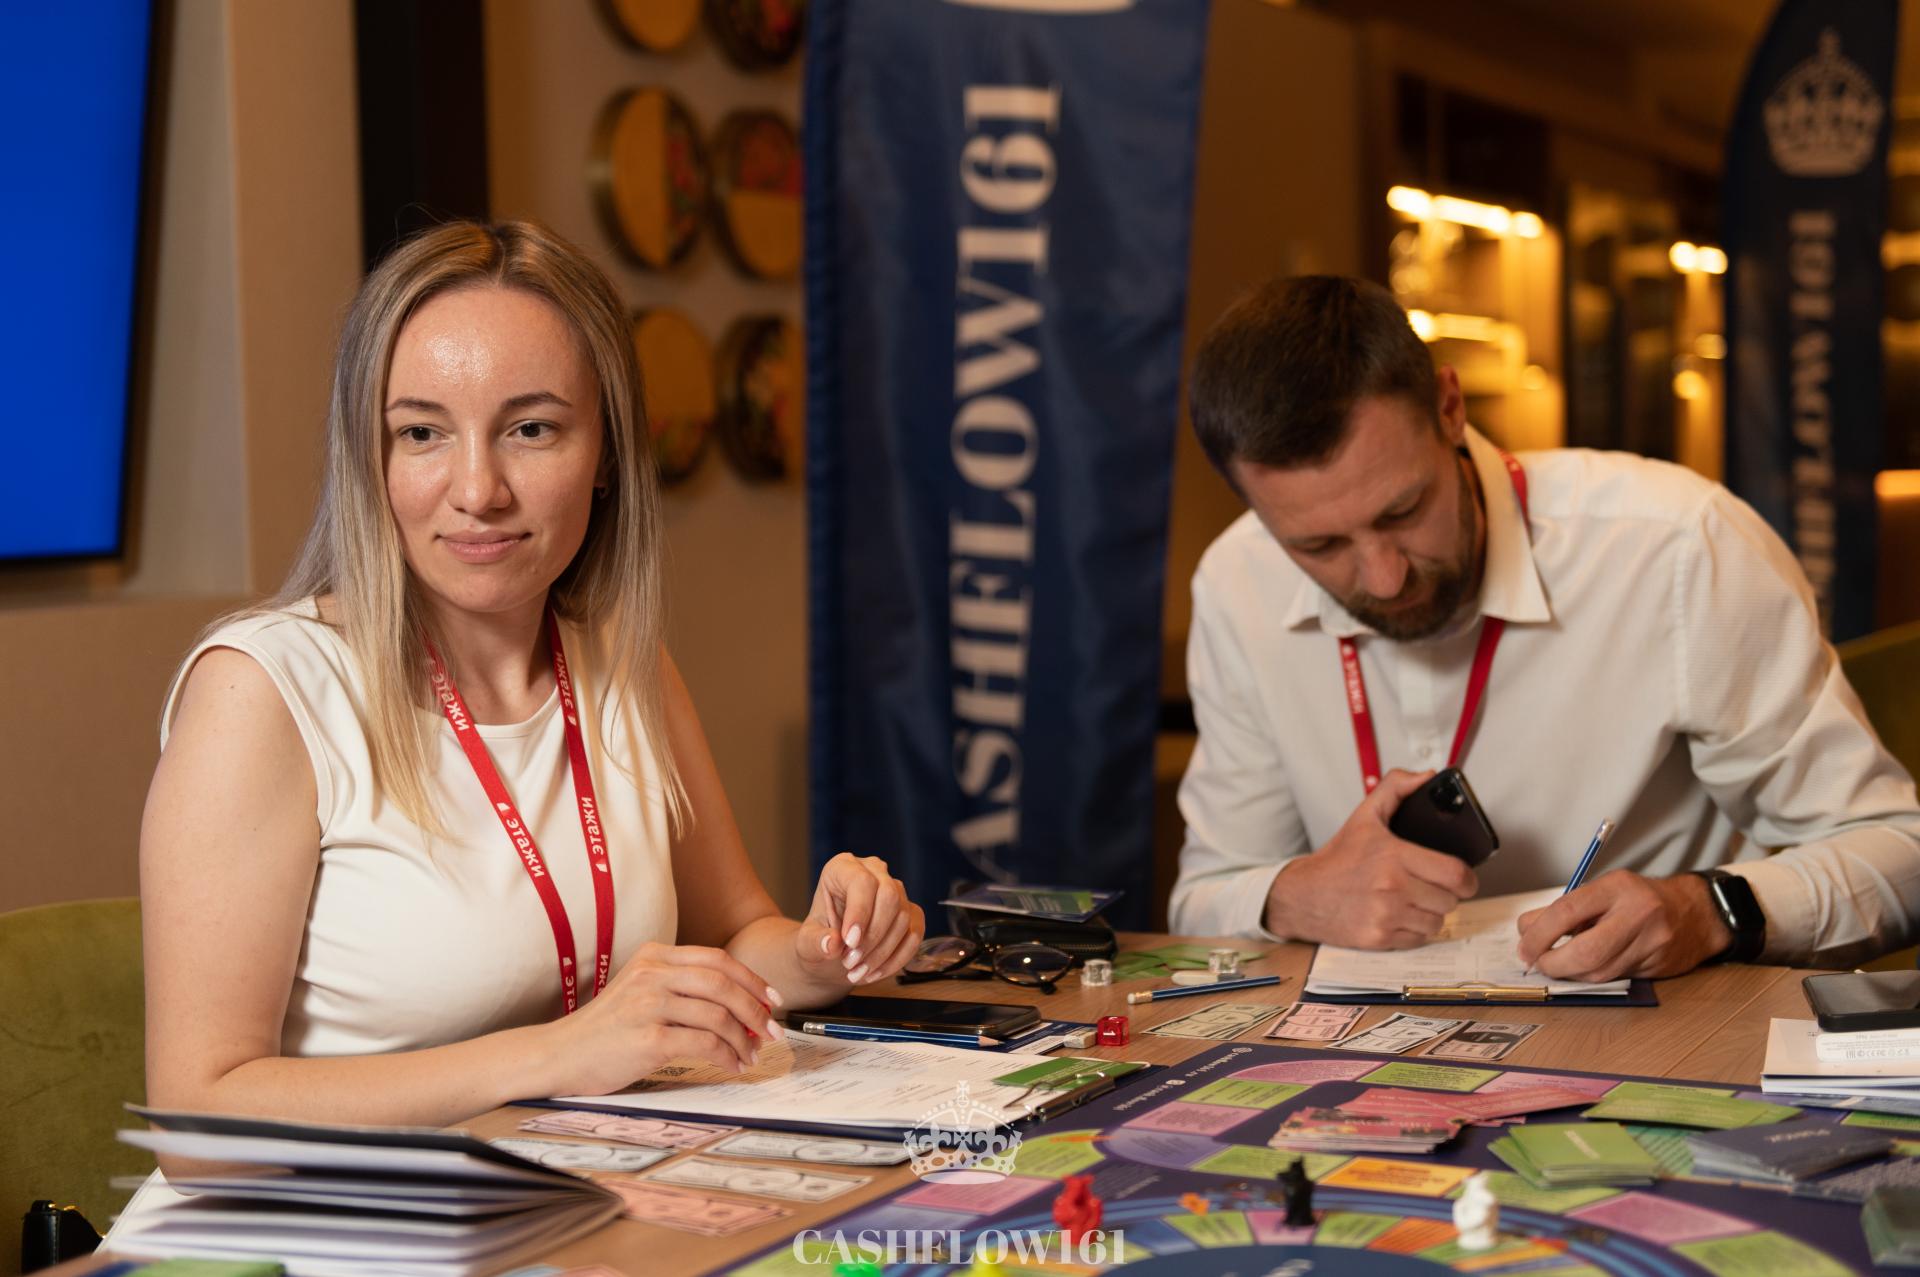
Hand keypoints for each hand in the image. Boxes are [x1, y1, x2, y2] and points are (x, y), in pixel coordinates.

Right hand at [551, 942, 783, 1093]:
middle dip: (756, 1010)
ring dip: (744, 1039)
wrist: (558, 1055)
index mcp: (654, 956)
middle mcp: (652, 973)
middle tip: (772, 1032)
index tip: (772, 999)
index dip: (752, 980)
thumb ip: (679, 985)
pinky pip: (705, 1045)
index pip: (717, 960)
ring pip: (718, 1015)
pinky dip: (727, 1057)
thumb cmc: (606, 1029)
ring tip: (752, 1055)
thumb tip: (739, 1001)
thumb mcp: (640, 989)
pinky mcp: (648, 1039)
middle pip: (723, 984)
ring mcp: (649, 1005)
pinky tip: (732, 1066)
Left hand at [796, 852, 925, 985]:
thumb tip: (831, 943)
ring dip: (881, 952)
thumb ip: (815, 942)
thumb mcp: (806, 943)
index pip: (861, 880)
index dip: (859, 912)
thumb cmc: (819, 940)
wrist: (833, 956)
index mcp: (843, 868)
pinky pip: (914, 935)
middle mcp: (874, 872)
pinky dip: (896, 959)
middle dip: (872, 936)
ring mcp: (896, 891)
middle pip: (889, 896)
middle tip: (850, 962)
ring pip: (903, 918)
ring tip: (857, 971)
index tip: (850, 942)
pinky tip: (875, 972)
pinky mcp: (911, 913)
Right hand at [1263, 768, 1478, 947]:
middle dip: (1446, 894)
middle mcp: (1391, 887)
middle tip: (1431, 886)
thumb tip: (1426, 776)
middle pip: (1450, 900)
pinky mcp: (1379, 938)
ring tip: (1414, 901)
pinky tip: (1400, 916)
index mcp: (1393, 855)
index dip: (1467, 878)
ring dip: (1431, 913)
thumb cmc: (1337, 859)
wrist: (1301, 896)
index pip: (1455, 873)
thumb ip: (1396, 788)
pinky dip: (1415, 930)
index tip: (1463, 878)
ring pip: (1438, 922)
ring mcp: (1385, 915)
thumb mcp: (1364, 816)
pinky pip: (1419, 939)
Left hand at [1515, 870, 1732, 980]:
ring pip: (1599, 972)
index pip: (1567, 911)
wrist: (1696, 912)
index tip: (1524, 948)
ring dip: (1570, 974)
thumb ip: (1565, 910)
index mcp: (1617, 887)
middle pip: (1585, 951)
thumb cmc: (1638, 899)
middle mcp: (1638, 914)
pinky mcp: (1657, 966)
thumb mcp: (1602, 891)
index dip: (1539, 935)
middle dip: (1553, 963)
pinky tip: (1586, 968)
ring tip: (1559, 964)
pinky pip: (1614, 979)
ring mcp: (1651, 943)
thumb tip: (1526, 931)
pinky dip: (1592, 977)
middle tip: (1538, 962)